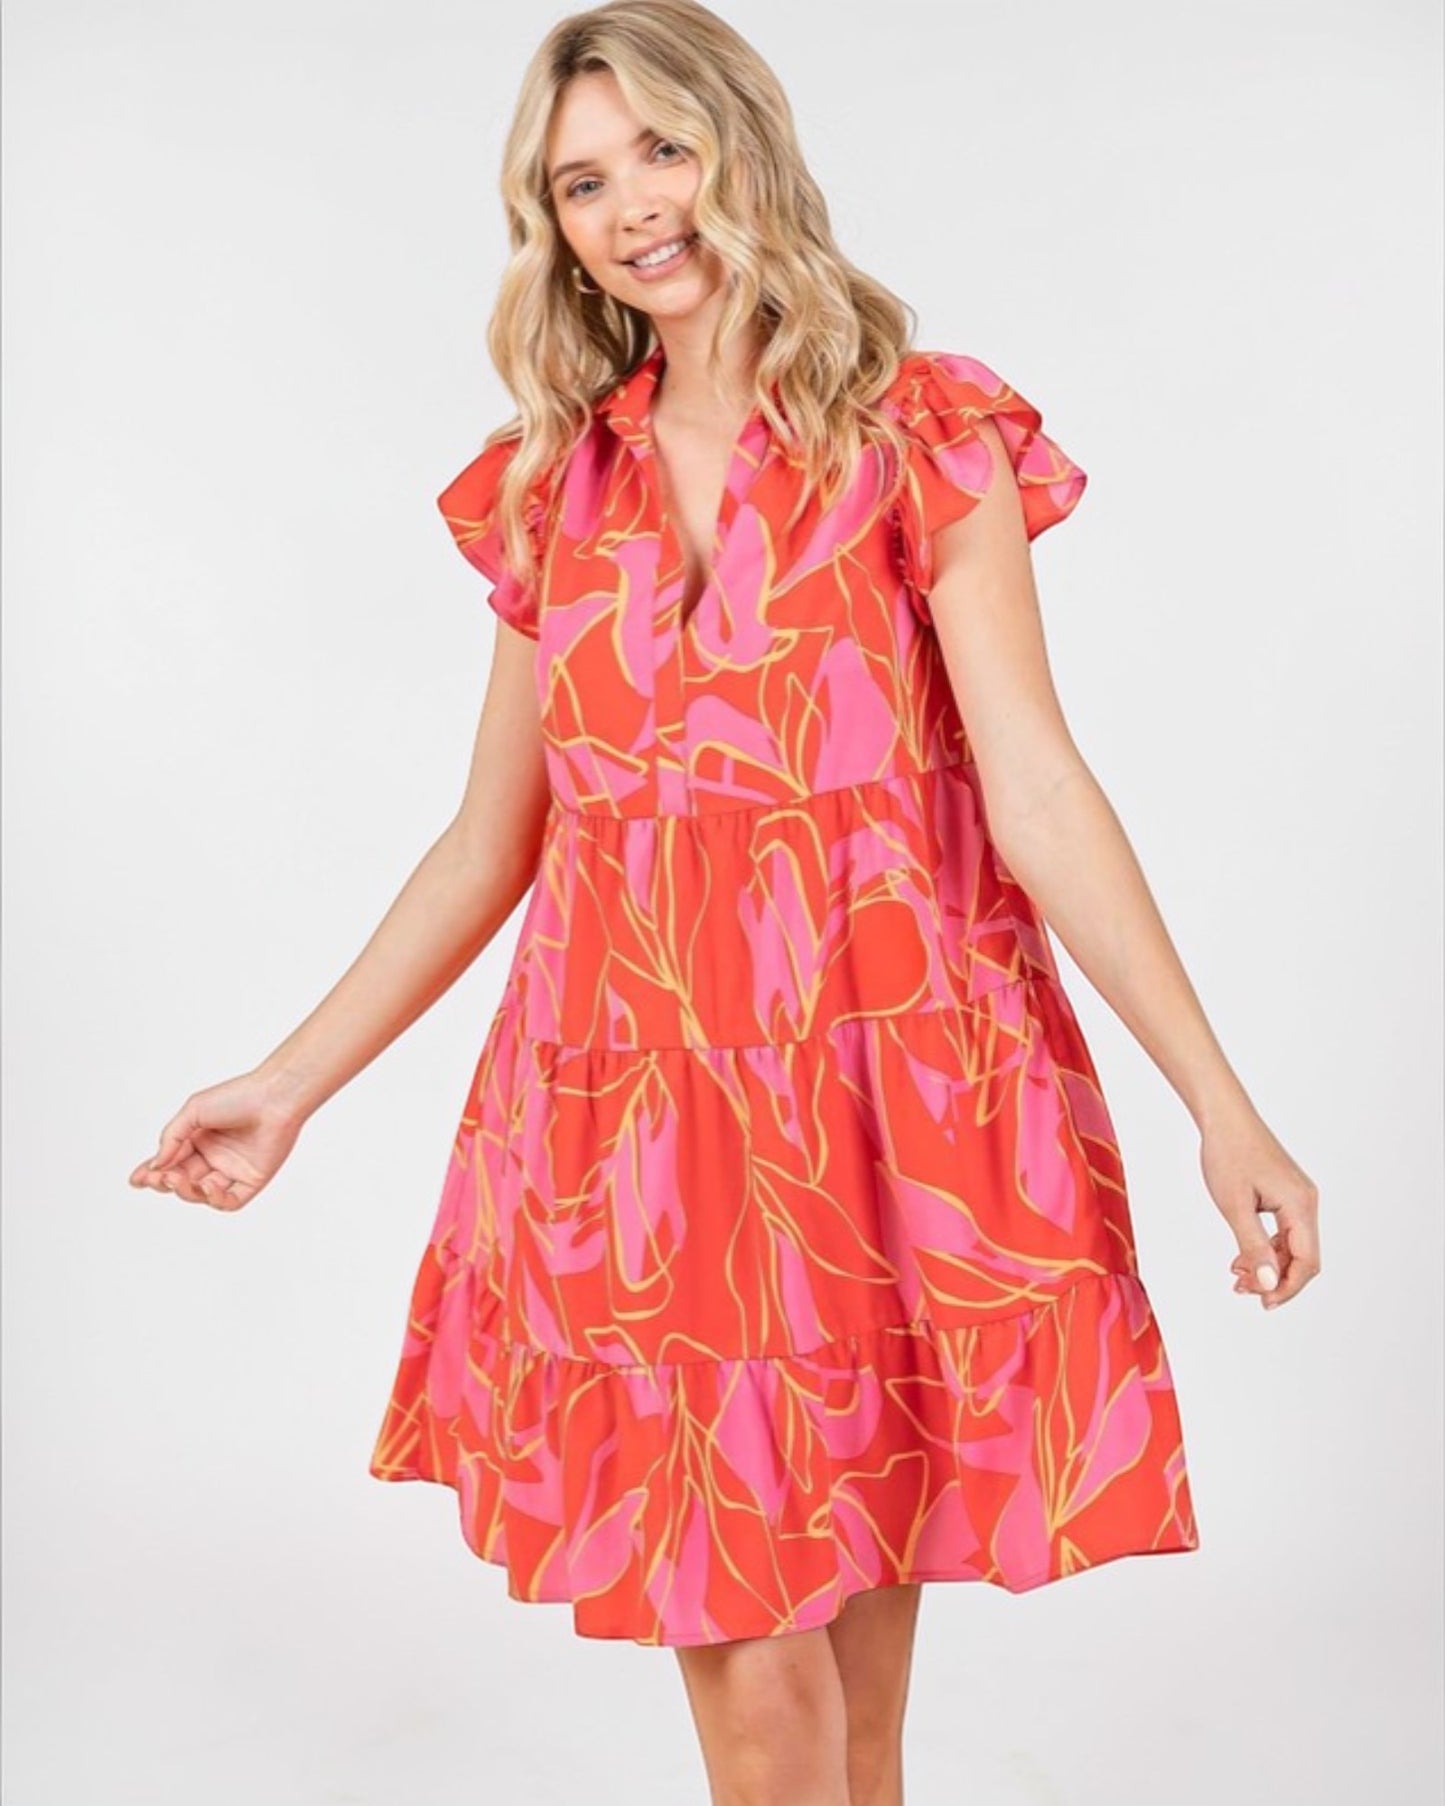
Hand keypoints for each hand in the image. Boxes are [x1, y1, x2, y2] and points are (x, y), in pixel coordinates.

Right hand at [128, 1069, 307, 1211]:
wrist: (274, 1097)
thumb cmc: (237, 1097)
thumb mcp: (194, 1112)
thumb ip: (172, 1138)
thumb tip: (156, 1165)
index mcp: (199, 1140)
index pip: (170, 1163)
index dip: (152, 1173)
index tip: (136, 1180)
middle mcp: (214, 1157)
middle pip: (182, 1180)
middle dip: (166, 1183)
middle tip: (160, 1177)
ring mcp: (232, 1170)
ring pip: (202, 1194)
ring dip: (186, 1192)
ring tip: (178, 1179)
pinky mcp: (252, 1180)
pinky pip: (229, 1201)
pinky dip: (215, 1200)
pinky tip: (207, 1187)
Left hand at [1199, 1100, 1320, 1311]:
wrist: (1224, 1117)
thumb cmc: (1228, 1153)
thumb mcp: (1235, 1205)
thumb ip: (1253, 1246)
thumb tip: (1268, 1282)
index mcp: (1301, 1206)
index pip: (1307, 1262)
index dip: (1288, 1287)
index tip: (1263, 1302)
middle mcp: (1306, 1202)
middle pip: (1301, 1257)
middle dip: (1274, 1278)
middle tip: (1241, 1289)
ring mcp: (1298, 1197)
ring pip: (1290, 1245)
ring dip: (1267, 1264)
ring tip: (1236, 1276)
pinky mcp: (1285, 1193)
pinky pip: (1282, 1230)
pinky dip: (1264, 1246)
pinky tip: (1241, 1256)